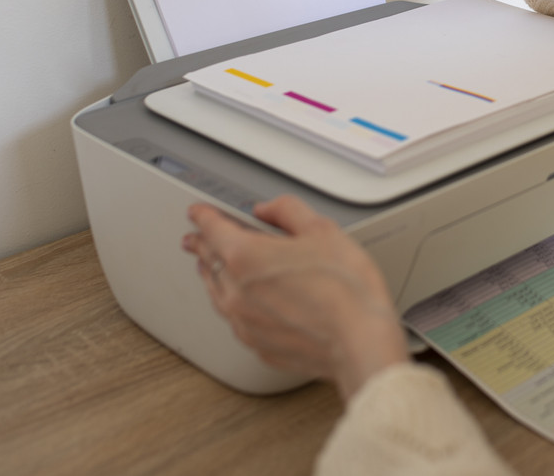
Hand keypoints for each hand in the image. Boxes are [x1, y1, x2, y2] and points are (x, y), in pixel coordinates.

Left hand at [181, 196, 408, 399]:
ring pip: (217, 294)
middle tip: (194, 239)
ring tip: (212, 269)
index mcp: (246, 257)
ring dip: (212, 276)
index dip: (203, 216)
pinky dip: (235, 306)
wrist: (359, 342)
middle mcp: (236, 292)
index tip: (198, 213)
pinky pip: (236, 321)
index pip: (211, 229)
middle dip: (201, 246)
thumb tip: (269, 209)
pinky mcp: (258, 345)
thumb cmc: (346, 290)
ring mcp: (244, 323)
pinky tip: (245, 304)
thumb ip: (288, 211)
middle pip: (208, 262)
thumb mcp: (322, 230)